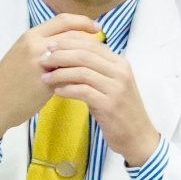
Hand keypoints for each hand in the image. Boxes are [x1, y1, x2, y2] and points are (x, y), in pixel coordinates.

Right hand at [0, 14, 100, 139]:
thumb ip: (42, 48)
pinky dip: (81, 74)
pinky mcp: (46, 80)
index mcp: (30, 35)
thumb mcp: (22, 56)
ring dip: (89, 57)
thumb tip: (66, 45)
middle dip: (91, 38)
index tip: (97, 28)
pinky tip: (88, 79)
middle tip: (104, 46)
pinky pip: (70, 73)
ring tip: (98, 63)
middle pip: (72, 33)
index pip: (62, 20)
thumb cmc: (8, 81)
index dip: (83, 21)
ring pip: (74, 52)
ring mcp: (40, 62)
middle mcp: (35, 44)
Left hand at [40, 33, 159, 166]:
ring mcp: (117, 88)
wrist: (138, 137)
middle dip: (60, 55)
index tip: (49, 45)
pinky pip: (83, 91)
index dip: (67, 42)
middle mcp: (120, 72)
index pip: (90, 44)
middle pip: (84, 54)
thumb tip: (63, 52)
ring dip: (59, 73)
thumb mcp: (109, 82)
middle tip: (43, 59)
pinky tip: (56, 91)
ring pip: (82, 71)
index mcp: (120, 62)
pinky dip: (67, 89)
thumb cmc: (118, 107)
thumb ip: (93, 67)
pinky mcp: (110, 105)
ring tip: (45, 77)